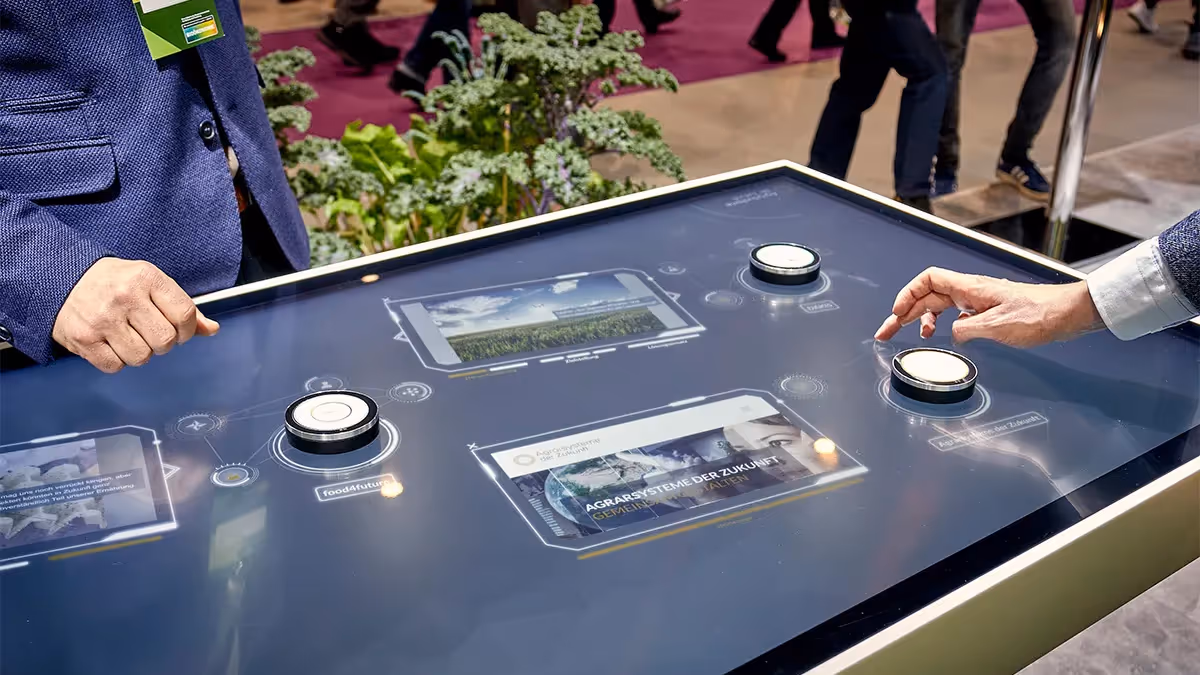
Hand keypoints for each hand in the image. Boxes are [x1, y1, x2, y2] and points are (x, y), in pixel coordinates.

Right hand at [52, 258, 218, 372]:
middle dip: (163, 343)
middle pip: (165, 341)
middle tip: (150, 333)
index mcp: (146, 278)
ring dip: (140, 353)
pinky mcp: (84, 339)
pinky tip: (110, 343)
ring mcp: (103, 319)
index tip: (180, 331)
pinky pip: (115, 366)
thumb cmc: (114, 283)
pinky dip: (116, 360)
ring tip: (128, 336)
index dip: (187, 331)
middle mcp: (125, 297)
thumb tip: (211, 329)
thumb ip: (181, 307)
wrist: (62, 278)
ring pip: (142, 357)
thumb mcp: (150, 283)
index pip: (184, 314)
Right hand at [873, 267, 1104, 347]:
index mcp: (969, 288)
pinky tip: (944, 336)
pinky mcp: (987, 310)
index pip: (927, 281)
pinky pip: (955, 313)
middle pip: (927, 295)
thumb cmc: (1039, 315)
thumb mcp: (998, 327)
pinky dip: (943, 323)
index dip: (907, 295)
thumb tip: (950, 333)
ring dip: (922, 319)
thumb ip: (966, 329)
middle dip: (904, 313)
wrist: (1067, 313)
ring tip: (914, 337)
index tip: (896, 315)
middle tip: (885, 332)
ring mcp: (978, 300)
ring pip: (940, 305)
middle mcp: (970, 291)